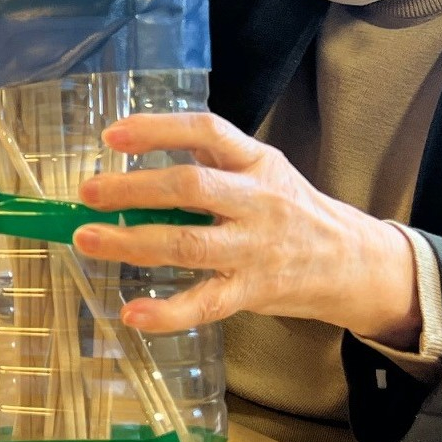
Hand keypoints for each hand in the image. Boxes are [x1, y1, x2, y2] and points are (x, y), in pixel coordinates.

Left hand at [73, 113, 421, 344]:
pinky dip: (167, 312)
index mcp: (256, 161)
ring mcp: (255, 248)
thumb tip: (135, 159)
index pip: (206, 131)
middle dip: (133, 189)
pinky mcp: (253, 291)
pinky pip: (205, 303)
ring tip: (89, 240)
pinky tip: (132, 312)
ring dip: (132, 242)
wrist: (352, 261)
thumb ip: (211, 163)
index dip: (158, 129)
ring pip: (188, 243)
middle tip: (89, 193)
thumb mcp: (261, 170)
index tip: (113, 135)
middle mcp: (257, 200)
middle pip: (190, 187)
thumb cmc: (291, 210)